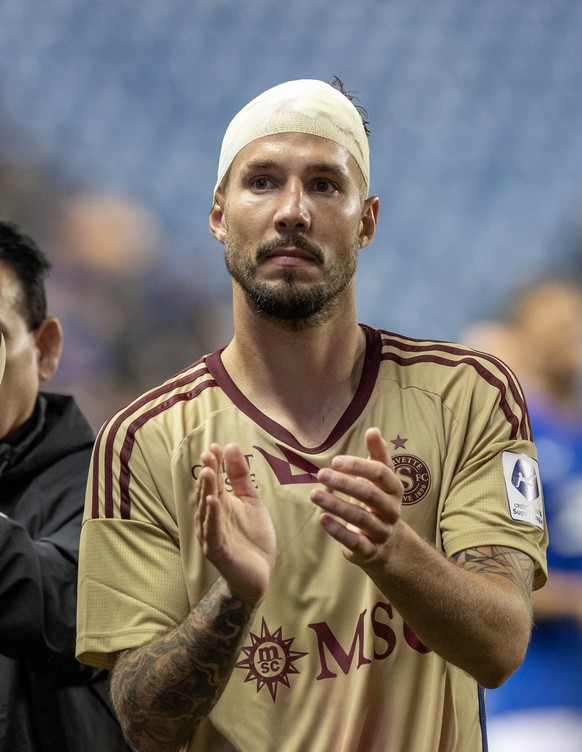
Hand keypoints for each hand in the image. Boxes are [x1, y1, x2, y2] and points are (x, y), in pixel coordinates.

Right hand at [195, 442, 276, 604]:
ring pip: (207, 510)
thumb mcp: (251, 500)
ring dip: (207, 490)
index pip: (213, 480)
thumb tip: (230, 446)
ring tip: (209, 472)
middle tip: (209, 454)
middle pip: (207, 492)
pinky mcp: (217, 550)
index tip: (215, 446)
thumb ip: (240, 476)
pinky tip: (213, 501)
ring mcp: (211, 534)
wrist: (260, 572)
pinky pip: (212, 531)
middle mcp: (211, 518)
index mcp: (219, 505)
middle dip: (208, 473)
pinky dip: (212, 516)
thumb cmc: (252, 537)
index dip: (214, 464)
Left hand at [310, 427, 404, 568]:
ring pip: (360, 518)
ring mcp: (382, 532)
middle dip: (344, 483)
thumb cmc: (378, 501)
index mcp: (394, 489)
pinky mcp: (370, 550)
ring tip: (314, 494)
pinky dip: (338, 531)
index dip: (358, 466)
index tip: (335, 460)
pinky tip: (322, 519)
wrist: (388, 545)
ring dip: (335, 505)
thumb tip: (373, 429)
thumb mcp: (381, 479)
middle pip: (370, 495)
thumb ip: (378, 454)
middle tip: (321, 474)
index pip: (380, 473)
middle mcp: (391, 510)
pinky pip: (355, 542)